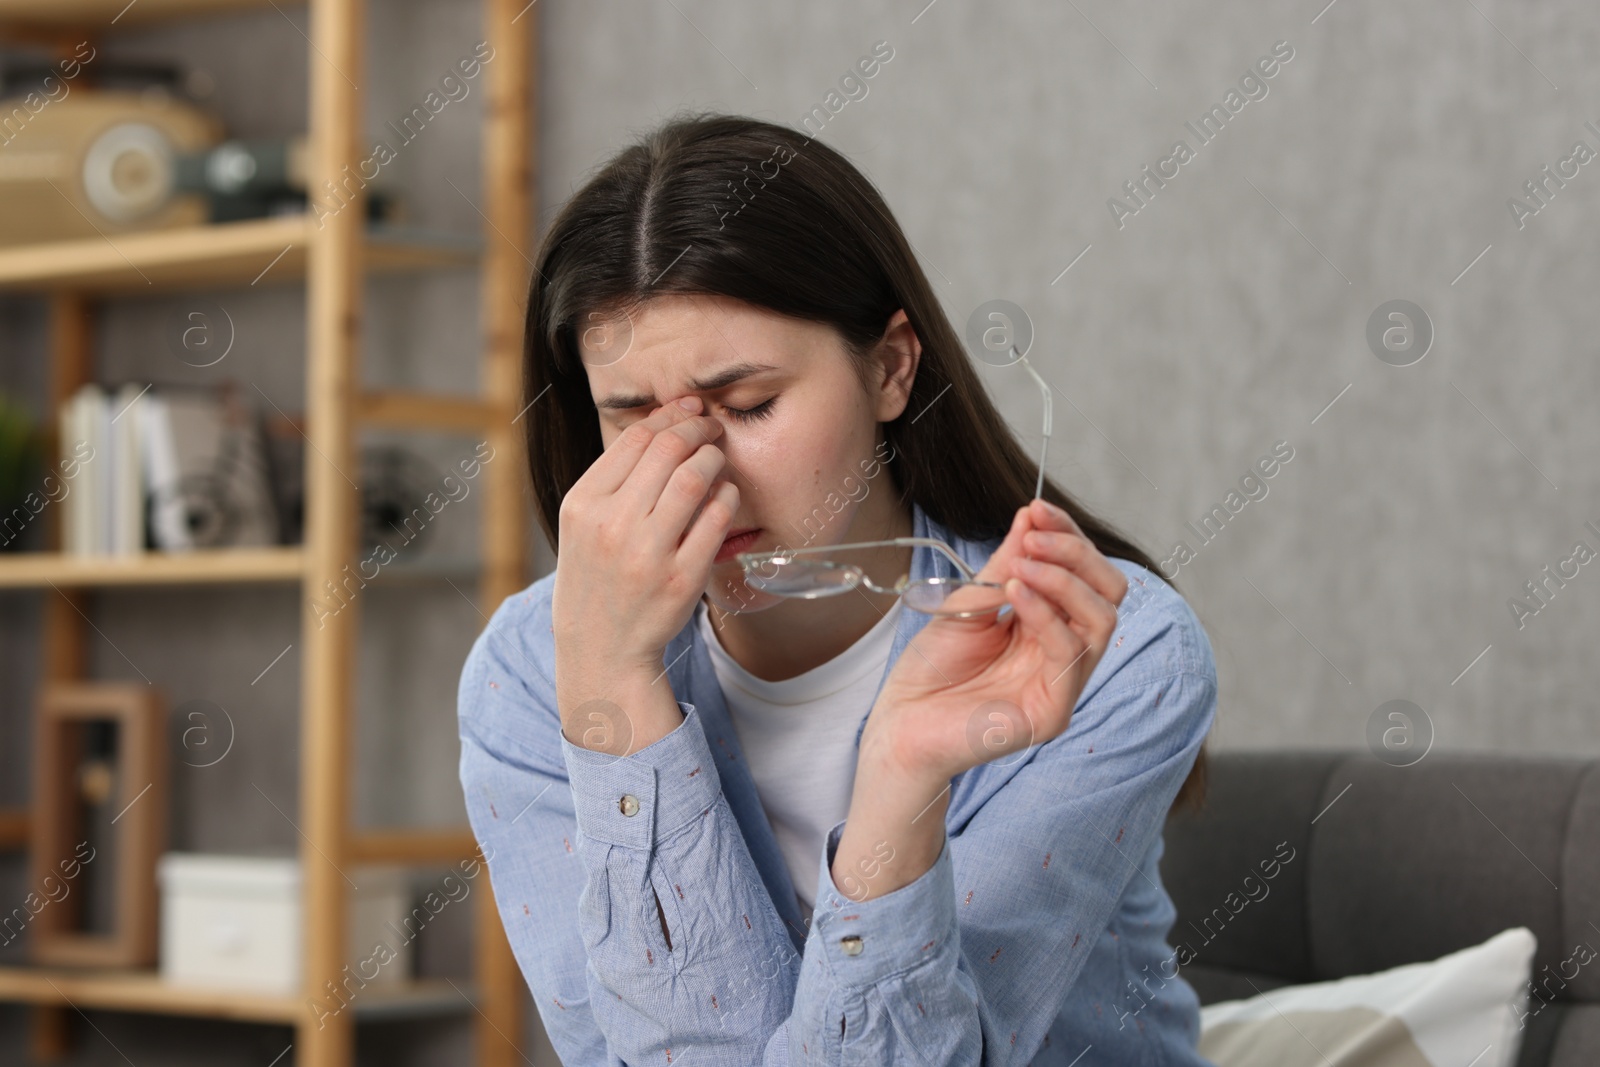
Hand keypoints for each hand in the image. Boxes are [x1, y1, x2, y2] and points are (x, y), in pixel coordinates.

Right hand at [552, 396, 737, 733]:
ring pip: (695, 478)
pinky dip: (727, 496)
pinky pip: (716, 519)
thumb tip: (664, 423)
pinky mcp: (681, 579)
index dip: (670, 415)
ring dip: (715, 459)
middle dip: (698, 428)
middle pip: (668, 451)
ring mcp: (648, 554)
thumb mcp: (584, 523)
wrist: (601, 646)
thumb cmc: (596, 575)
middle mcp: (612, 526)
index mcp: (583, 505)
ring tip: (719, 458)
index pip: (635, 439)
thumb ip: (615, 478)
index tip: (690, 408)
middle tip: (713, 427)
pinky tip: (726, 493)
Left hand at [862, 498, 1129, 783]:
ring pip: (1100, 620)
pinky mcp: (1052, 713)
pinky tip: (1015, 592)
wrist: (900, 724)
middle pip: (1109, 594)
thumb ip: (1006, 565)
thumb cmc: (932, 670)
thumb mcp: (970, 601)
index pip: (1085, 574)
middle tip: (1035, 536)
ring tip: (1023, 563)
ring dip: (1063, 580)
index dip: (1067, 536)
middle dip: (1076, 554)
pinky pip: (1068, 655)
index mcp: (1051, 626)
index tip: (1037, 509)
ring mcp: (1063, 685)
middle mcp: (1066, 654)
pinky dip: (1046, 614)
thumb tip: (1032, 516)